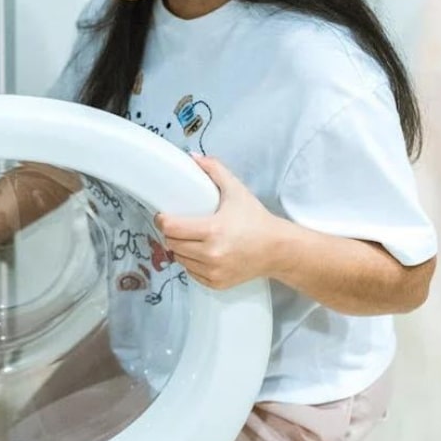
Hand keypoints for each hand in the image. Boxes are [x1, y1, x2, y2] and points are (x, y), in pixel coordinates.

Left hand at [155, 154, 280, 289]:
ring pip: (179, 259)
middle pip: (172, 243)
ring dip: (180, 248)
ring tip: (189, 238)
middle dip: (171, 233)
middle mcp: (211, 254)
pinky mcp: (216, 283)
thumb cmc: (256, 220)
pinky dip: (191, 263)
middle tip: (177, 225)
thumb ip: (215, 170)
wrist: (277, 249)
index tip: (163, 215)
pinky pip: (191, 273)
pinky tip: (200, 252)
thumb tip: (193, 157)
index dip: (162, 220)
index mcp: (213, 230)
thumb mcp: (236, 190)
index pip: (172, 228)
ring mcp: (214, 271)